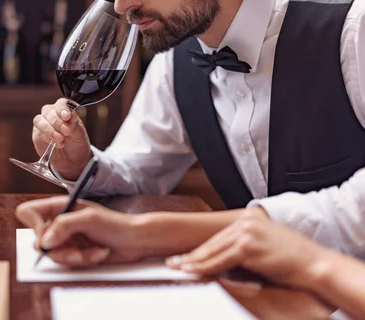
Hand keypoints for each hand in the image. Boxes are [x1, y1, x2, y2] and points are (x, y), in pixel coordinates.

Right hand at [15, 196, 142, 267]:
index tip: (48, 235)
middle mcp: (59, 222)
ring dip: (75, 256)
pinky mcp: (73, 253)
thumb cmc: (115, 224)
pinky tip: (98, 253)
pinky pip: (67, 263)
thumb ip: (63, 226)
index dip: (33, 225)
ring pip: (53, 255)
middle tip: (76, 249)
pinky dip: (84, 260)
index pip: (28, 212)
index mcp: (59, 206)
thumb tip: (43, 241)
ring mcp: (65, 239)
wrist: (134, 241)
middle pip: (39, 240)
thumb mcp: (89, 219)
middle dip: (60, 249)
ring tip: (93, 251)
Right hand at [33, 98, 91, 179]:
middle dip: (57, 122)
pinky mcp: (38, 135)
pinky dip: (47, 138)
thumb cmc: (77, 144)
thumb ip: (74, 125)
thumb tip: (69, 117)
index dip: (62, 108)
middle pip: (48, 111)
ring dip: (50, 130)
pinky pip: (38, 133)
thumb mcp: (80, 135)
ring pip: (39, 120)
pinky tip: (57, 143)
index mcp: (65, 111)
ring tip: (60, 139)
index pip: (61, 104)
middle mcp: (52, 115)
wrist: (73, 160)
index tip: (67, 116)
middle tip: (66, 132)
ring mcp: (43, 124)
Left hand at [166, 208, 326, 288]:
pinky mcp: (247, 247)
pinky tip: (192, 271)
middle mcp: (245, 221)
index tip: (185, 255)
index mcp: (249, 217)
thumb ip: (245, 245)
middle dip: (192, 255)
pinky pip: (220, 261)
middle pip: (212, 242)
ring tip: (177, 268)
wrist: (314, 264)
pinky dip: (204, 268)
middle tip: (174, 262)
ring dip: (193, 262)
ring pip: (212, 251)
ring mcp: (246, 232)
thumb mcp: (266, 243)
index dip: (201, 248)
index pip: (219, 236)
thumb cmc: (293, 258)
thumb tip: (223, 257)